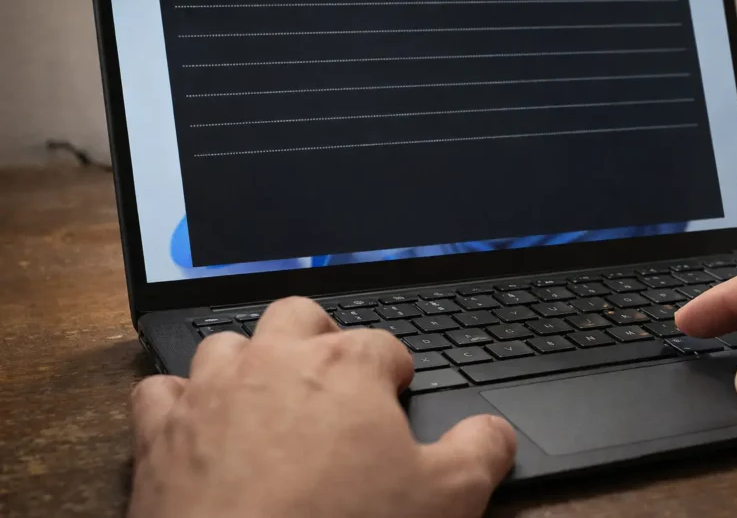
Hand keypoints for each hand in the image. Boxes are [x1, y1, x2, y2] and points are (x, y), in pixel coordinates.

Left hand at [129, 297, 515, 517]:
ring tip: (268, 398)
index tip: (397, 397)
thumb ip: (481, 452)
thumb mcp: (445, 499)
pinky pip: (161, 392)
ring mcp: (213, 391)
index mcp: (347, 366)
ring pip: (228, 343)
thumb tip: (495, 432)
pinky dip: (180, 404)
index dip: (396, 372)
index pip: (384, 345)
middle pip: (301, 317)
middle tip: (334, 378)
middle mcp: (276, 360)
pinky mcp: (161, 432)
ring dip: (248, 361)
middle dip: (320, 338)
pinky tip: (197, 427)